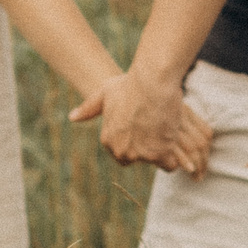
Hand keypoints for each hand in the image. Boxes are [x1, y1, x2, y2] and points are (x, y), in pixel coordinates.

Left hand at [69, 72, 213, 177]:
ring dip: (162, 151)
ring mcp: (141, 154)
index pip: (122, 153)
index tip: (142, 130)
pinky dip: (174, 156)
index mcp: (109, 140)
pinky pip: (169, 165)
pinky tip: (174, 140)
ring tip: (166, 132)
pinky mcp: (160, 154)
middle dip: (147, 148)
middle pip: (138, 158)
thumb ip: (89, 108)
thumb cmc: (130, 84)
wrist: (151, 82)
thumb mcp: (104, 93)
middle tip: (155, 129)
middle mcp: (122, 151)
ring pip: (155, 162)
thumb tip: (72, 117)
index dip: (134, 142)